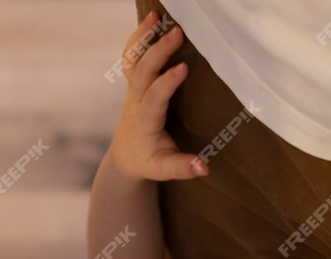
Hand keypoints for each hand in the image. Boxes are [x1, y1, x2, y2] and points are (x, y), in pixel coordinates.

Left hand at [110, 12, 208, 182]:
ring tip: (156, 17)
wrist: (125, 157)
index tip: (183, 67)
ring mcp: (133, 89)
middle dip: (158, 51)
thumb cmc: (148, 162)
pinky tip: (151, 21)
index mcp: (145, 122)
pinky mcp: (135, 82)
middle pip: (143, 72)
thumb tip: (205, 167)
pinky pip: (132, 56)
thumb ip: (183, 168)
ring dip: (142, 37)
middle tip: (178, 33)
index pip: (154, 98)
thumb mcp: (164, 169)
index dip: (166, 83)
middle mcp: (136, 101)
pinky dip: (138, 37)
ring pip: (133, 60)